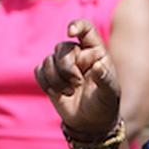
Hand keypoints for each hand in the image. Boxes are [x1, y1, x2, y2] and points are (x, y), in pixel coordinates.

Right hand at [34, 19, 121, 137]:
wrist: (91, 122)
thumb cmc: (104, 104)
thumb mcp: (109, 94)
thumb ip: (105, 79)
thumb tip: (97, 66)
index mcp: (96, 52)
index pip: (86, 29)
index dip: (77, 26)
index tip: (70, 32)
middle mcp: (78, 54)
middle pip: (62, 47)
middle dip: (66, 68)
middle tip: (77, 84)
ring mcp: (62, 64)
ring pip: (48, 60)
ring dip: (57, 80)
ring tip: (70, 92)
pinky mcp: (49, 75)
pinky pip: (39, 70)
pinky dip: (46, 83)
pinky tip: (58, 94)